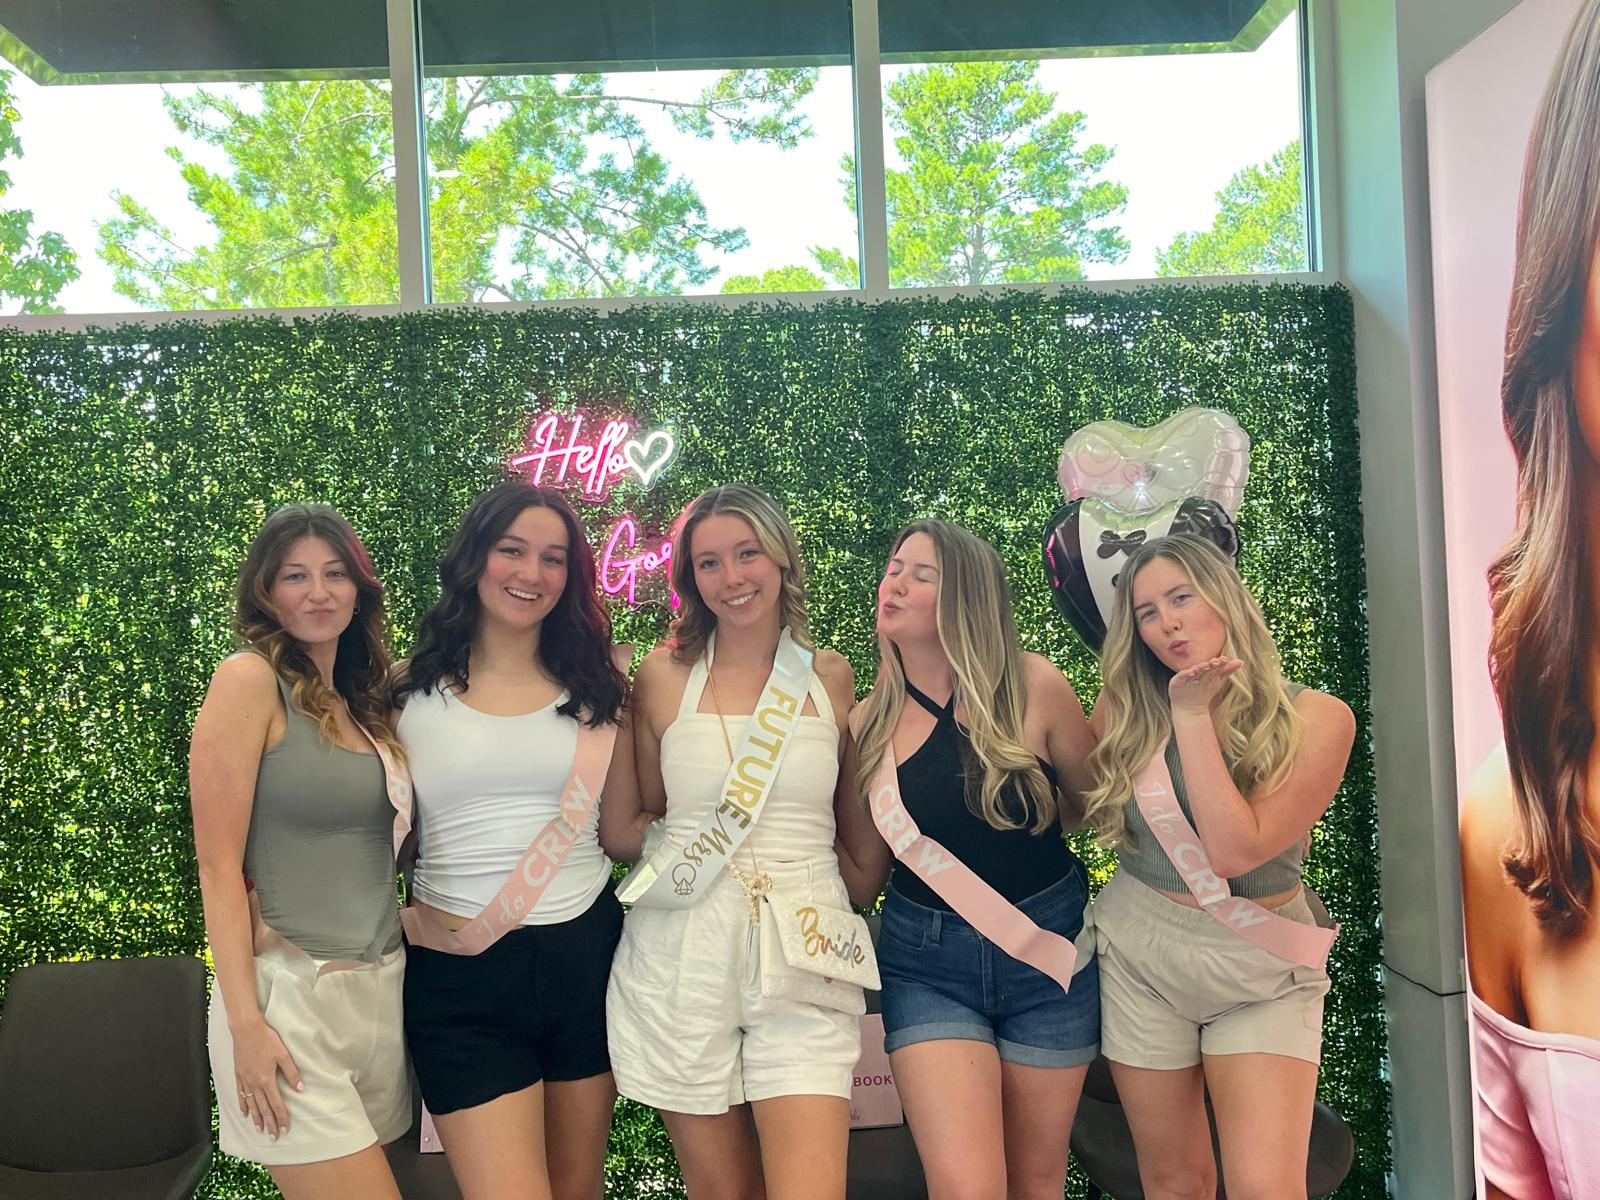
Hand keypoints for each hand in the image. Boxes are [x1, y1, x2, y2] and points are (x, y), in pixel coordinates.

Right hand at [231, 1017, 302, 1139]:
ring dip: (256, 1118)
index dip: (281, 1118)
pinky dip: (243, 1106)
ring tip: (260, 1130)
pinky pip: (240, 1095)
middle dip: (269, 1124)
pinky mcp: (238, 1075)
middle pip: (263, 1108)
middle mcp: (255, 1084)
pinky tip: (244, 1113)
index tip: (285, 1129)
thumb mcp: (283, 1054)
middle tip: (274, 1137)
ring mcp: (245, 1080)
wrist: (246, 1030)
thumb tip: (300, 1088)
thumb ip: (292, 1072)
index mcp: (267, 1080)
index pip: (276, 1104)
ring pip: (251, 1105)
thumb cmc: (266, 1039)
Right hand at [1168, 657, 1241, 714]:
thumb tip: (1241, 661)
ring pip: (1194, 671)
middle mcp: (1196, 672)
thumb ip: (1227, 670)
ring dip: (1200, 668)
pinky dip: (1186, 674)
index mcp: (1206, 671)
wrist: (1189, 708)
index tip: (1225, 660)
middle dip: (1210, 665)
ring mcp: (1186, 677)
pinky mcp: (1177, 682)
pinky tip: (1191, 672)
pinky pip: (1182, 677)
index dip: (1219, 663)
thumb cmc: (1203, 691)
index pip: (1214, 666)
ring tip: (1206, 665)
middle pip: (1205, 667)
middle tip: (1217, 661)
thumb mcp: (1217, 681)